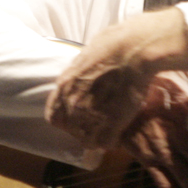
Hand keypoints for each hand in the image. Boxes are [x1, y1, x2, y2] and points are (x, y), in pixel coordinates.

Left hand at [46, 8, 187, 148]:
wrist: (133, 49)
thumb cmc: (112, 44)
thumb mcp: (84, 56)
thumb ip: (77, 73)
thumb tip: (79, 76)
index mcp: (65, 85)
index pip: (53, 116)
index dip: (65, 119)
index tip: (76, 118)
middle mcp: (73, 102)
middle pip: (70, 129)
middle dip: (82, 129)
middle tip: (97, 124)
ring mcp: (91, 114)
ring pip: (86, 139)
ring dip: (96, 136)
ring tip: (108, 130)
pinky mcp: (111, 121)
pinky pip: (104, 143)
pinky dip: (111, 141)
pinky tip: (117, 134)